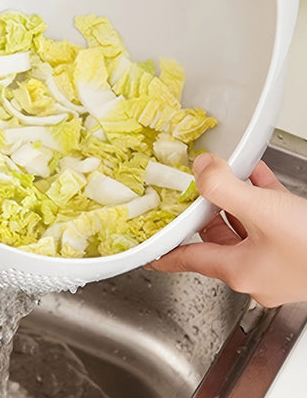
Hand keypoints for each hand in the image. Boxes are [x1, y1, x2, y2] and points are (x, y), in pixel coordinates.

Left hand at [145, 152, 306, 307]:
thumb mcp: (260, 211)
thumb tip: (201, 168)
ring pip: (245, 226)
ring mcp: (280, 261)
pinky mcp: (300, 248)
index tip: (148, 252)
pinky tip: (259, 173)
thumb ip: (222, 188)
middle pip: (216, 239)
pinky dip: (261, 196)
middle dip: (203, 213)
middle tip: (190, 192)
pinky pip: (271, 219)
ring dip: (234, 200)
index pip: (188, 260)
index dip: (165, 253)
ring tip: (224, 174)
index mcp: (239, 270)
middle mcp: (257, 271)